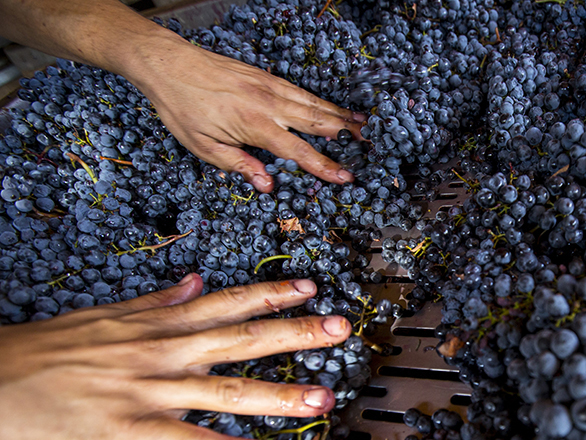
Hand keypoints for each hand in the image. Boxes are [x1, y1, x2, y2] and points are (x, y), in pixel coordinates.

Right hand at [0, 275, 351, 439]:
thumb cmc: (43, 351)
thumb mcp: (104, 315)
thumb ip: (156, 300)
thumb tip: (195, 281)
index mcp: (156, 323)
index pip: (226, 302)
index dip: (272, 294)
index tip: (312, 289)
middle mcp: (161, 350)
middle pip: (241, 338)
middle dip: (296, 333)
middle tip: (343, 329)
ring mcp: (149, 389)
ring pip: (227, 390)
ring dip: (280, 395)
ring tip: (324, 399)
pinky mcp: (129, 430)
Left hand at [131, 35, 365, 192]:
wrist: (167, 64)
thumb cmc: (182, 107)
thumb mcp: (204, 147)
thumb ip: (240, 166)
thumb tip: (268, 185)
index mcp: (256, 126)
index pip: (299, 151)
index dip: (324, 167)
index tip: (346, 177)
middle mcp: (270, 104)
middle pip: (318, 123)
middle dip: (347, 136)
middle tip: (372, 146)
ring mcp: (271, 87)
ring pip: (315, 104)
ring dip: (342, 117)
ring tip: (365, 126)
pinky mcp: (267, 77)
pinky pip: (302, 91)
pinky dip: (323, 100)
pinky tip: (334, 107)